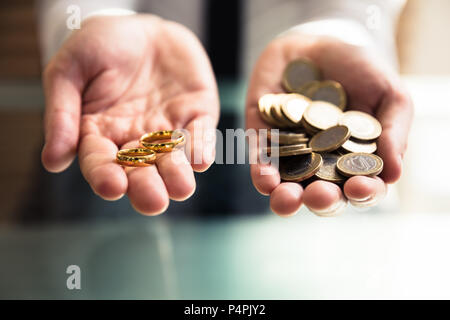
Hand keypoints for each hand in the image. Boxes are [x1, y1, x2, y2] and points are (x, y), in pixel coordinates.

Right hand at [41, 15, 218, 214]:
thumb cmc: (100, 46)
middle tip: (153, 202)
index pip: (101, 163)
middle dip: (147, 188)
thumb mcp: (70, 69)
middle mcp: (136, 138)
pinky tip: (201, 159)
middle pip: (141, 171)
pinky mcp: (196, 114)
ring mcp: (168, 129)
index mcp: (101, 133)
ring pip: (173, 160)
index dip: (106, 176)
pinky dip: (202, 146)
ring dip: (178, 175)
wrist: (140, 27)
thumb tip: (52, 162)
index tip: (112, 187)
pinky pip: (200, 134)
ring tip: (181, 188)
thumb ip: (62, 112)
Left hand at [246, 34, 412, 215]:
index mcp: (356, 162)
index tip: (361, 188)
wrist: (319, 42)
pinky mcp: (263, 141)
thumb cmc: (359, 71)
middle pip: (323, 196)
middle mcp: (323, 166)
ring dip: (287, 199)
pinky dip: (262, 173)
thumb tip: (393, 176)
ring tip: (288, 198)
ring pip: (287, 188)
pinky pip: (261, 162)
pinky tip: (266, 179)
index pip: (362, 189)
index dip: (363, 194)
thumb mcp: (388, 95)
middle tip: (321, 196)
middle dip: (322, 200)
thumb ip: (394, 132)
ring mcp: (291, 156)